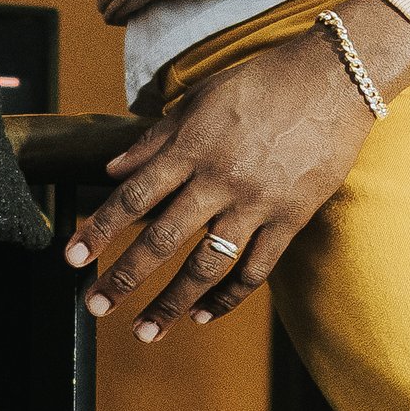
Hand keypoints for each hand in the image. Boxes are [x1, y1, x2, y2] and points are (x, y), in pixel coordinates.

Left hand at [62, 0, 409, 337]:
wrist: (337, 78)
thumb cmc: (264, 82)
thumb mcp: (200, 98)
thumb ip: (155, 139)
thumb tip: (111, 169)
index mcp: (192, 147)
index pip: (134, 196)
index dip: (100, 229)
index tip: (72, 258)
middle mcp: (220, 179)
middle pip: (162, 239)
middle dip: (124, 277)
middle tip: (95, 306)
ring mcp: (257, 202)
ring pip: (206, 265)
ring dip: (171, 303)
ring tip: (145, 332)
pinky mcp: (291, 217)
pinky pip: (256, 269)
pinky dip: (227, 297)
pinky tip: (202, 316)